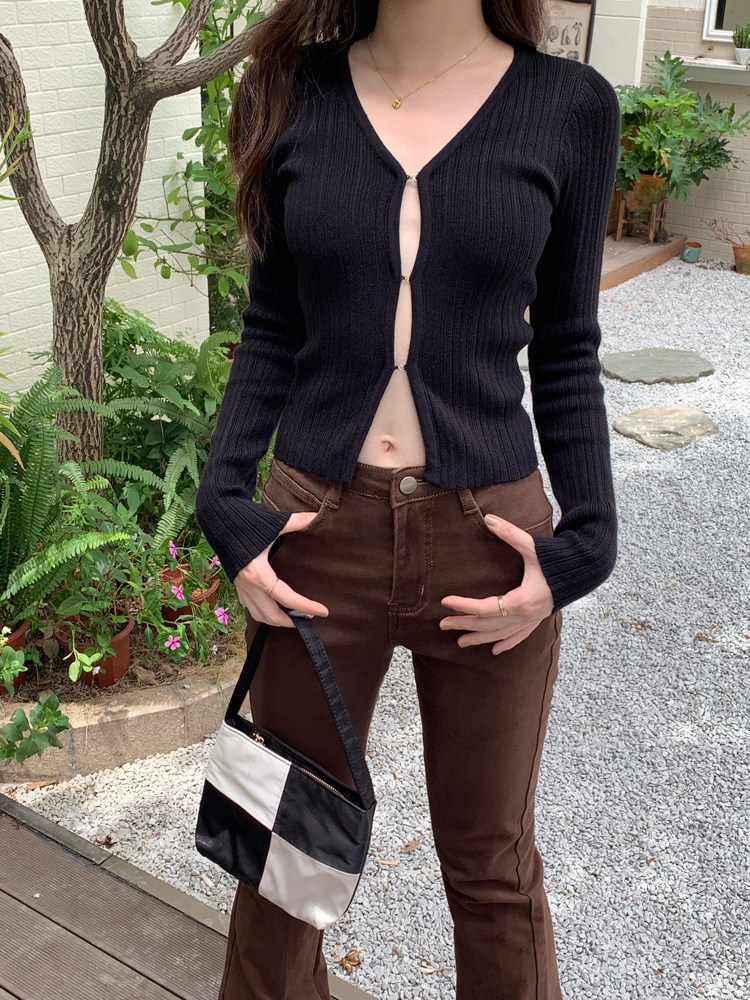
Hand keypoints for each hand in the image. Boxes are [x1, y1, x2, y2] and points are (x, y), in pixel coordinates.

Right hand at [234, 511, 329, 626]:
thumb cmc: (245, 521)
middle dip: (290, 621)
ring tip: (292, 617)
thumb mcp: (275, 523)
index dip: (307, 607)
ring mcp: (240, 586)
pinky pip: (249, 606)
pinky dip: (263, 611)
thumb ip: (299, 521)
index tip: (323, 611)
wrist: (217, 517)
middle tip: (309, 618)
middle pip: (271, 615)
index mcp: (259, 574)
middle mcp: (248, 585)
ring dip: (276, 620)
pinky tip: (273, 606)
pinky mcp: (236, 583)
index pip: (287, 598)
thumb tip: (318, 515)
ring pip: (257, 614)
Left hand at [439, 513, 554, 653]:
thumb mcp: (532, 546)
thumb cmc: (557, 559)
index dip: (463, 606)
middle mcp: (525, 615)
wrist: (584, 570)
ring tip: (460, 642)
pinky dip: (506, 644)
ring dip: (480, 638)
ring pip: (500, 635)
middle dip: (464, 625)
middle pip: (488, 625)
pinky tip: (495, 651)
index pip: (484, 607)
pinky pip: (520, 637)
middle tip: (442, 625)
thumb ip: (509, 533)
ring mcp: (532, 620)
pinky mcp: (538, 620)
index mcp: (521, 600)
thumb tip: (488, 518)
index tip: (445, 602)